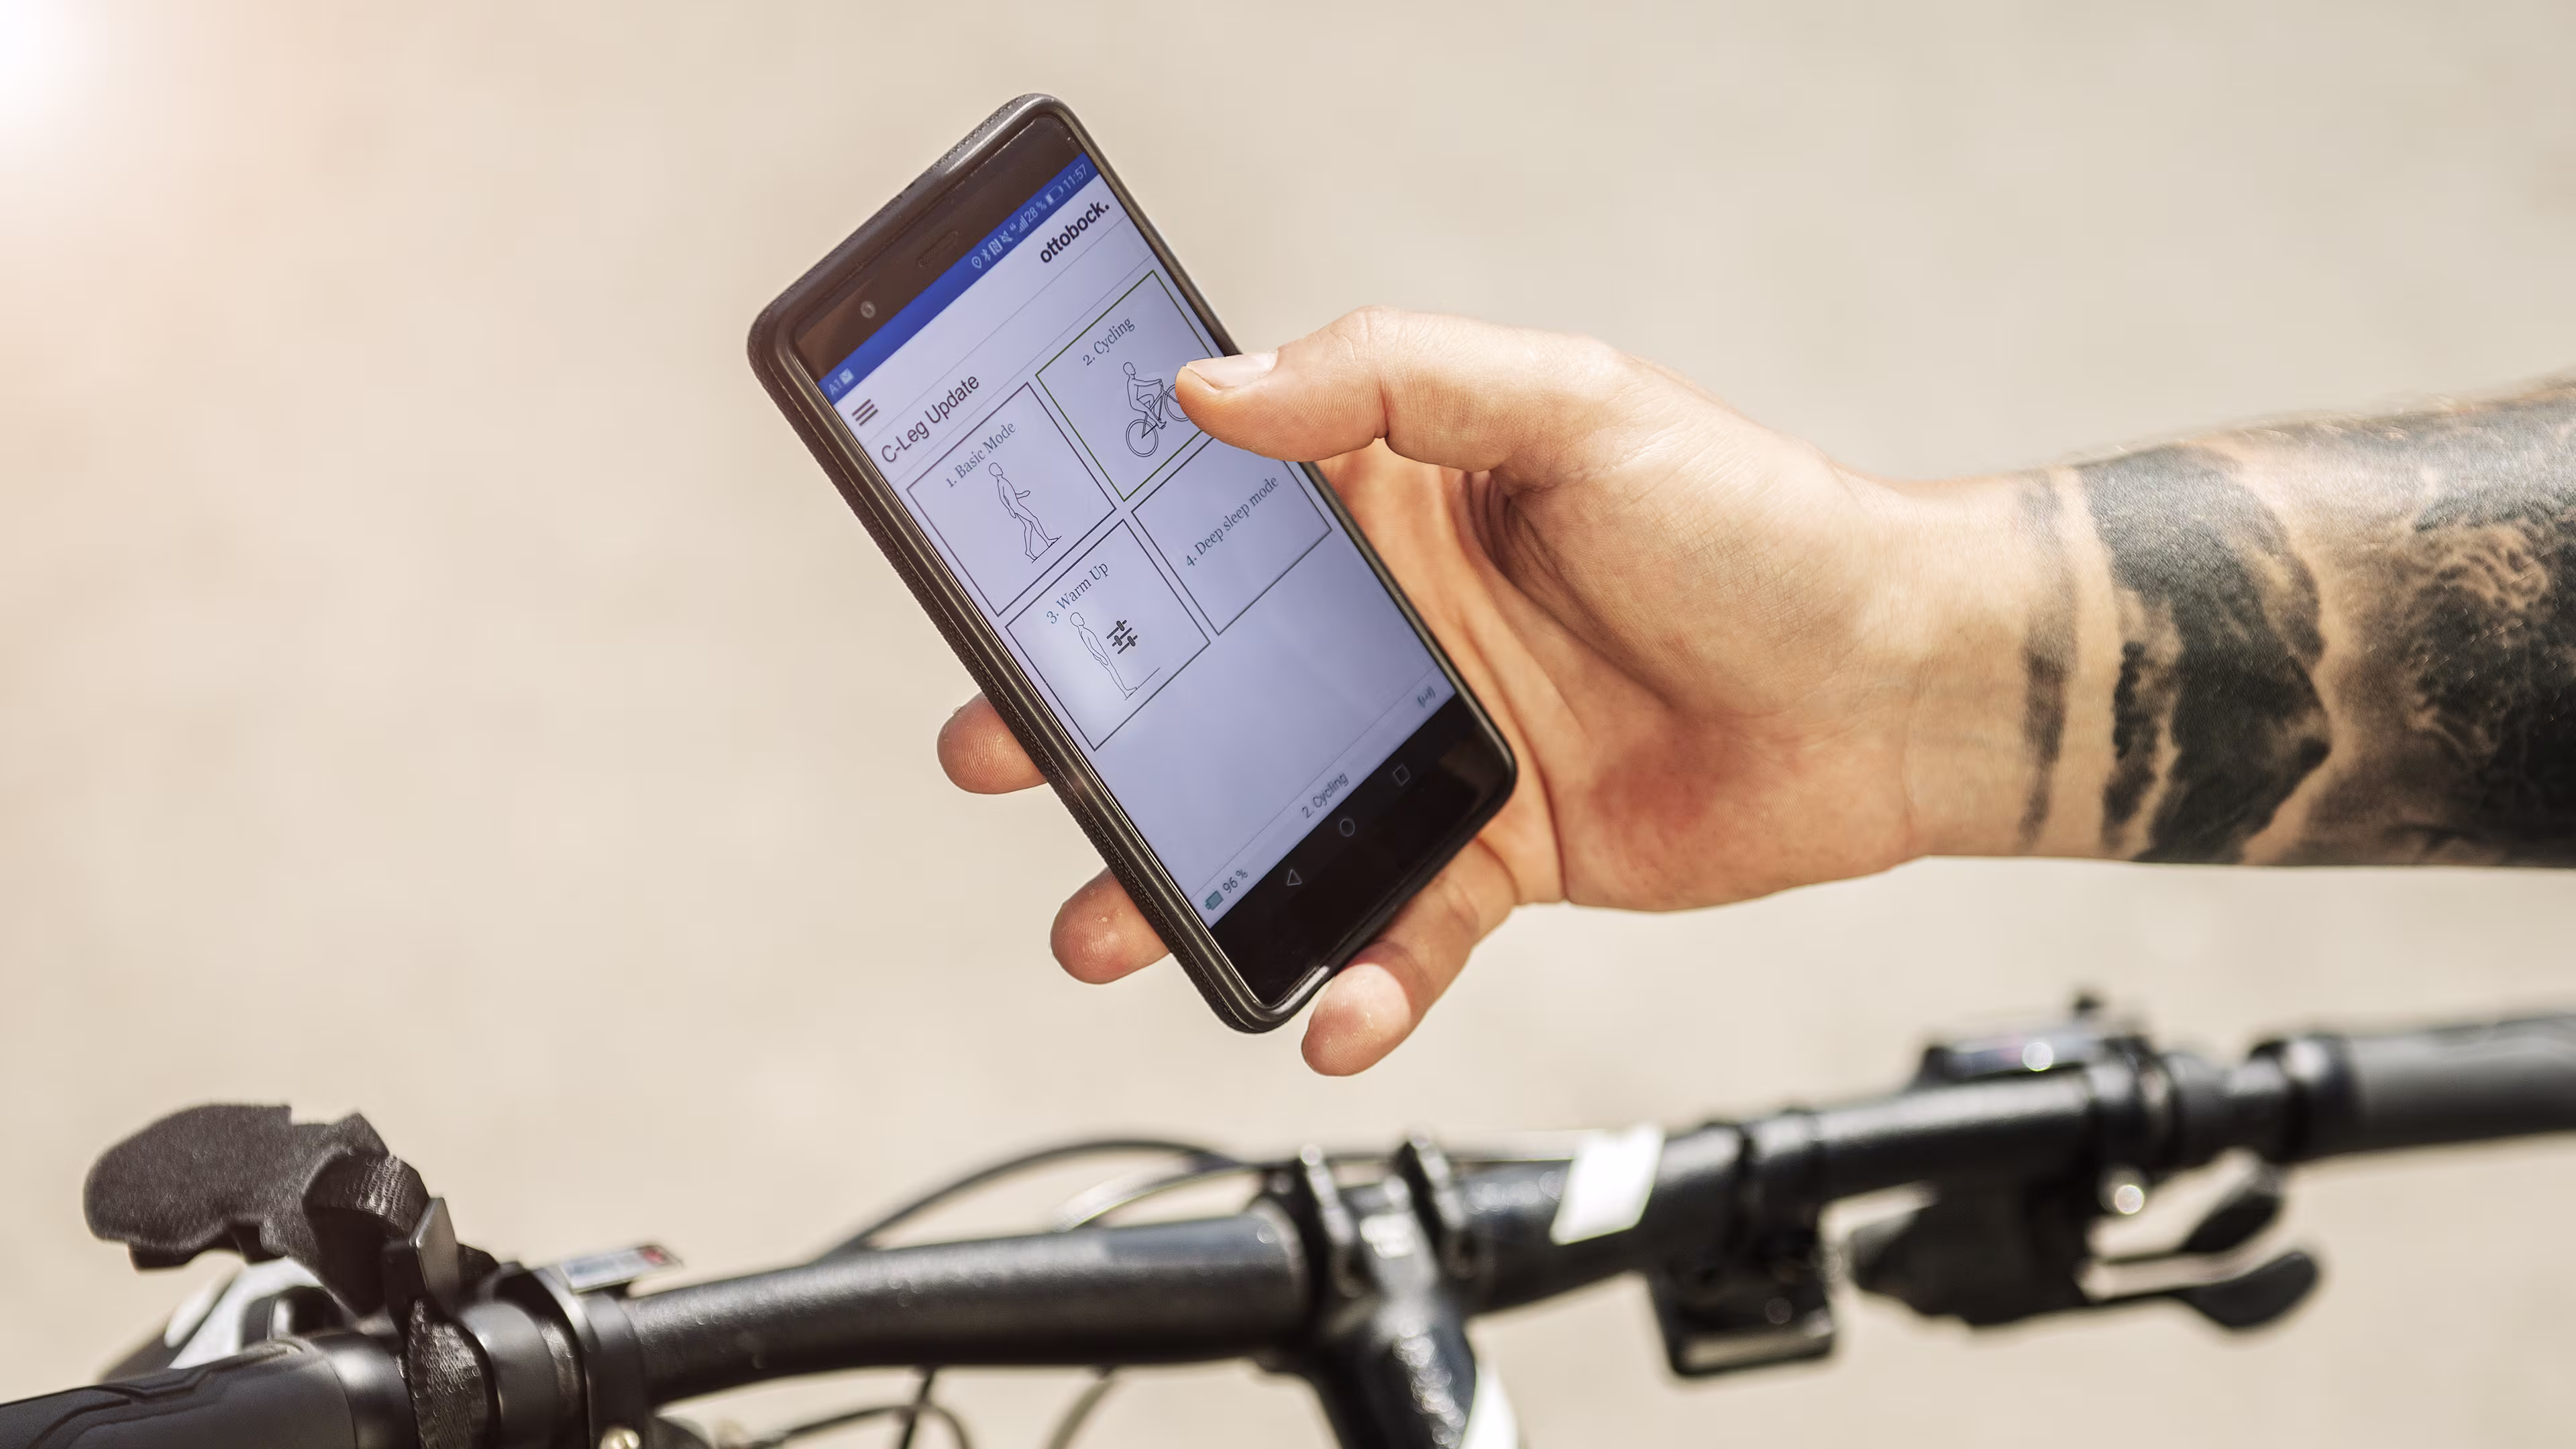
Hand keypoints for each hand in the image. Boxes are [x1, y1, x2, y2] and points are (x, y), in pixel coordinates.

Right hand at [940, 309, 2027, 1072]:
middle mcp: (1399, 628)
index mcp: (1395, 503)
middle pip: (1209, 688)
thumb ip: (1388, 376)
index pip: (1212, 522)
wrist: (1903, 681)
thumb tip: (1211, 387)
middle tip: (1001, 757)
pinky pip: (1405, 929)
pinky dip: (1363, 980)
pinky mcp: (1501, 854)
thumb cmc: (1755, 520)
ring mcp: (1442, 748)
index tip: (1002, 585)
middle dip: (1092, 730)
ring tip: (1109, 927)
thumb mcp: (1568, 402)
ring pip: (1279, 826)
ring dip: (1188, 881)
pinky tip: (1331, 1010)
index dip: (1100, 552)